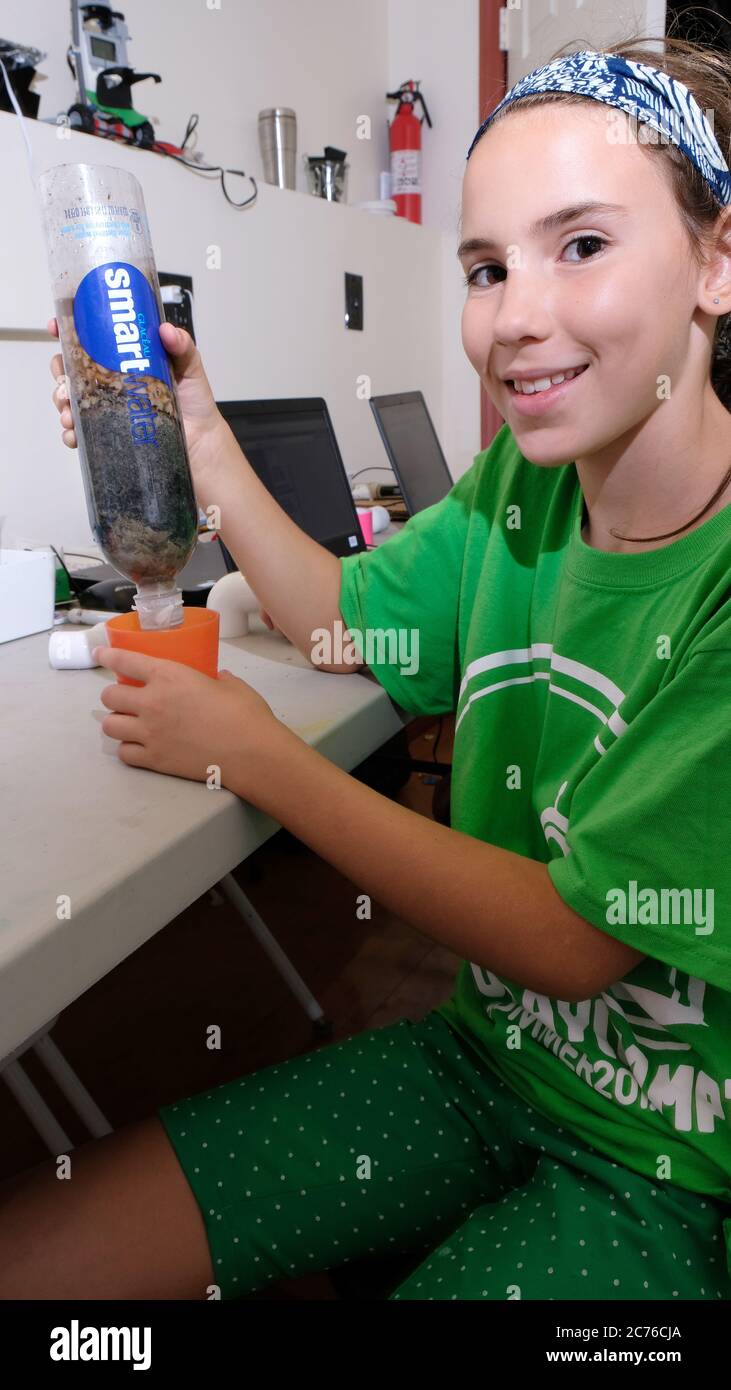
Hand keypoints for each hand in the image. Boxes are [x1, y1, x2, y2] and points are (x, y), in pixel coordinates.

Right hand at [48, 316, 226, 497]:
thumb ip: (182, 346)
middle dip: (58, 371)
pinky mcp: (106, 434)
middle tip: (64, 379)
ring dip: (61, 403)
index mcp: (121, 360)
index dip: (65, 330)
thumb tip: (166, 330)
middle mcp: (109, 382)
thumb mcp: (189, 367)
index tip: (54, 326)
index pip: (87, 340)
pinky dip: (71, 433)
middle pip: (69, 368)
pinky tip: (74, 434)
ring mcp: (105, 408)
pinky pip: (79, 433)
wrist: (200, 443)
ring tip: (68, 411)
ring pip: (68, 400)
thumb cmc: (194, 403)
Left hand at [96, 645, 285, 796]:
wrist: (251, 753)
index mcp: (170, 676)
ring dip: (117, 722)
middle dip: (114, 696)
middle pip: (110, 696)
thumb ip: (217, 678)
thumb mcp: (231, 685)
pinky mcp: (154, 759)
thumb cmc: (245, 714)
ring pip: (110, 726)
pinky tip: (139, 746)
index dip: (108, 656)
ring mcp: (150, 733)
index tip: (99, 655)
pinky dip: (128, 749)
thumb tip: (217, 678)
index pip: (125, 661)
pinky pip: (124, 753)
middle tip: (127, 698)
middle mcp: (152, 703)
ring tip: (129, 723)